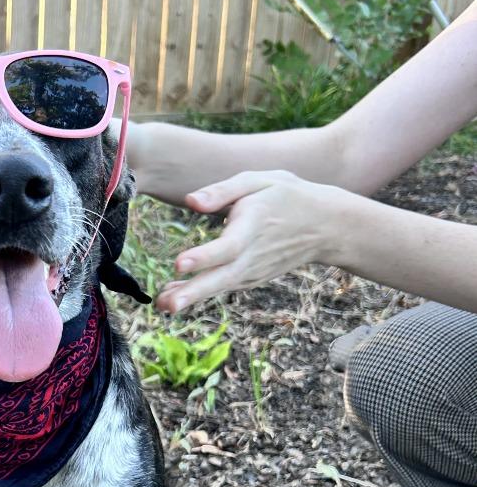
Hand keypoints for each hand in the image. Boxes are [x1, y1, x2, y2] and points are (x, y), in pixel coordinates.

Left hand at [157, 170, 343, 312]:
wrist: (325, 226)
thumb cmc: (286, 196)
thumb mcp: (259, 181)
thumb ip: (223, 190)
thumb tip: (190, 201)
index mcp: (253, 226)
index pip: (227, 246)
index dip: (203, 257)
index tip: (178, 264)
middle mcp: (251, 256)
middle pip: (221, 277)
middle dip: (192, 293)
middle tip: (167, 305)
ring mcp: (251, 272)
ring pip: (218, 287)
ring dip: (189, 298)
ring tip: (161, 306)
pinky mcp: (248, 279)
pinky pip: (220, 287)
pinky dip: (197, 294)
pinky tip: (171, 298)